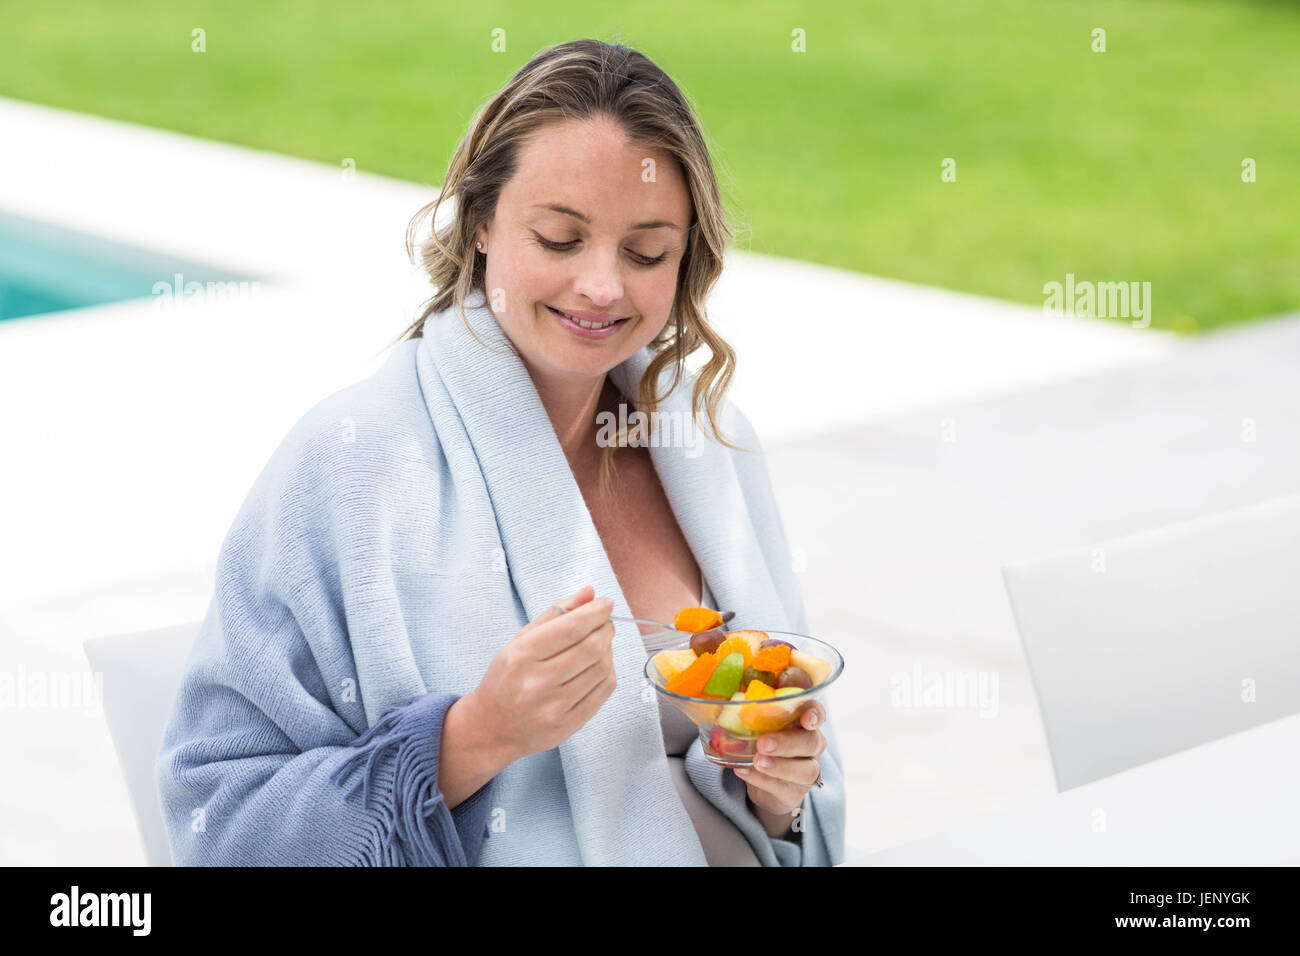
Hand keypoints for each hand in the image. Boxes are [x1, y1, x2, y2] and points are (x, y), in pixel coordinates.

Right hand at [468, 585, 616, 762]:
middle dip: (605, 628)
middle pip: (591, 647)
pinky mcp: (570, 724)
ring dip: (608, 649)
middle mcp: (538, 683)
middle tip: (605, 622)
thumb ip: (555, 613)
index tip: (606, 603)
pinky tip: (599, 665)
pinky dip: (608, 671)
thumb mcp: (519, 641)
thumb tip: (590, 593)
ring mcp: (555, 708)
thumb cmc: (505, 679)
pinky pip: (604, 691)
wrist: (492, 728)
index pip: (571, 628)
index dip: (595, 612)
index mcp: (521, 657)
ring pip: (602, 668)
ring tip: (600, 643)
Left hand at [734, 700, 826, 827]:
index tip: (806, 718)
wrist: (766, 786)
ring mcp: (806, 772)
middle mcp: (812, 748)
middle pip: (811, 743)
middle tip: (763, 743)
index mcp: (804, 725)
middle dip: (787, 743)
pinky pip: (782, 788)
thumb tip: (726, 703)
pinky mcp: (794, 794)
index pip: (817, 714)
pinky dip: (762, 780)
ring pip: (804, 770)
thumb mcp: (760, 727)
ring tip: (757, 760)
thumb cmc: (764, 746)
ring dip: (779, 765)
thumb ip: (752, 715)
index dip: (815, 714)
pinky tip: (744, 771)